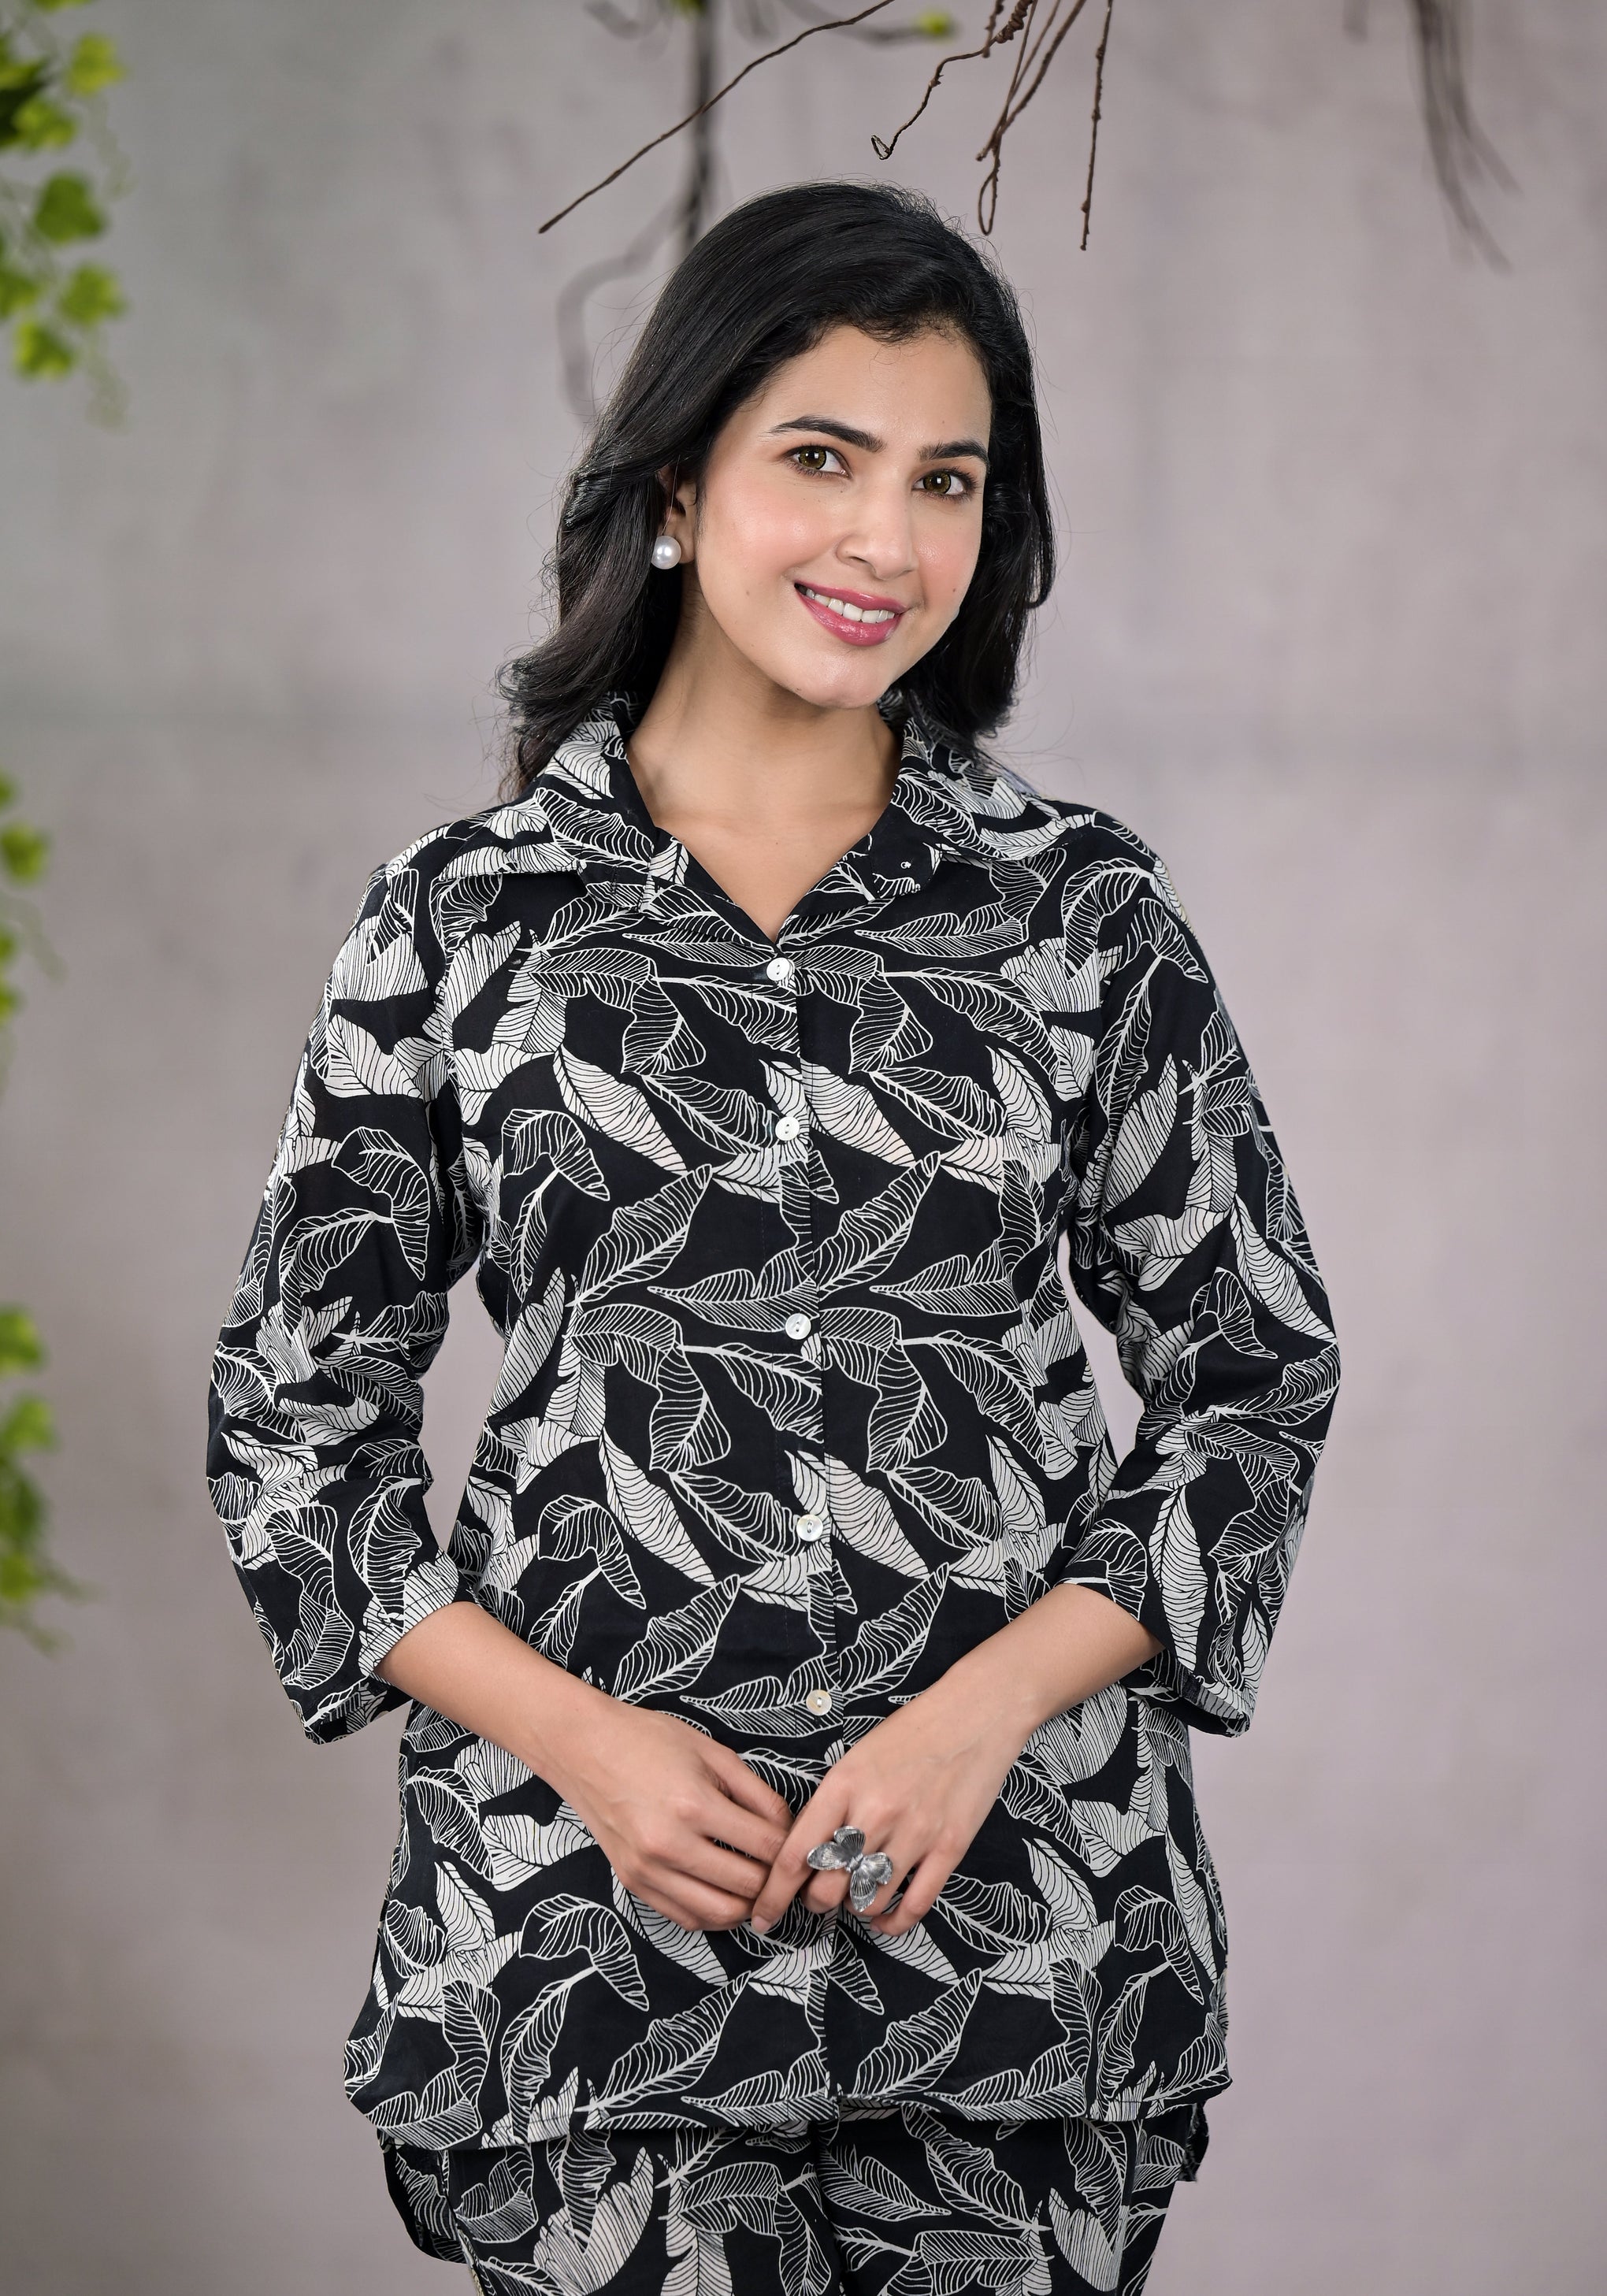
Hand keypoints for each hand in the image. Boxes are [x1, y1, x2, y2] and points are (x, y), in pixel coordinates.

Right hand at [549, 1701, 795, 1932]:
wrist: (584, 1748)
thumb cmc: (648, 1741)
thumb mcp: (712, 1752)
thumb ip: (757, 1792)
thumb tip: (788, 1828)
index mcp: (694, 1805)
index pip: (765, 1846)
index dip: (791, 1847)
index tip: (799, 1843)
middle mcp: (670, 1845)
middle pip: (747, 1885)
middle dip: (775, 1878)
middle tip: (785, 1867)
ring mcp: (648, 1870)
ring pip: (719, 1913)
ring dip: (748, 1904)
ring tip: (758, 1884)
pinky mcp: (634, 1883)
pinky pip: (686, 1919)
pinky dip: (715, 1914)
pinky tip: (726, 1894)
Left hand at [746, 1679, 1030, 1937]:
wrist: (974, 1713)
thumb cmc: (910, 1734)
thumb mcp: (855, 1759)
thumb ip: (831, 1806)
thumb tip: (806, 1856)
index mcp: (843, 1785)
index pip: (795, 1855)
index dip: (773, 1896)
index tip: (761, 1916)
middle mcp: (875, 1811)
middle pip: (827, 1888)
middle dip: (816, 1902)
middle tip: (820, 1896)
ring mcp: (915, 1832)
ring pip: (867, 1901)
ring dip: (855, 1908)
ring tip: (856, 1896)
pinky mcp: (950, 1847)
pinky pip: (914, 1905)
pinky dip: (893, 1923)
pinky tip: (885, 1918)